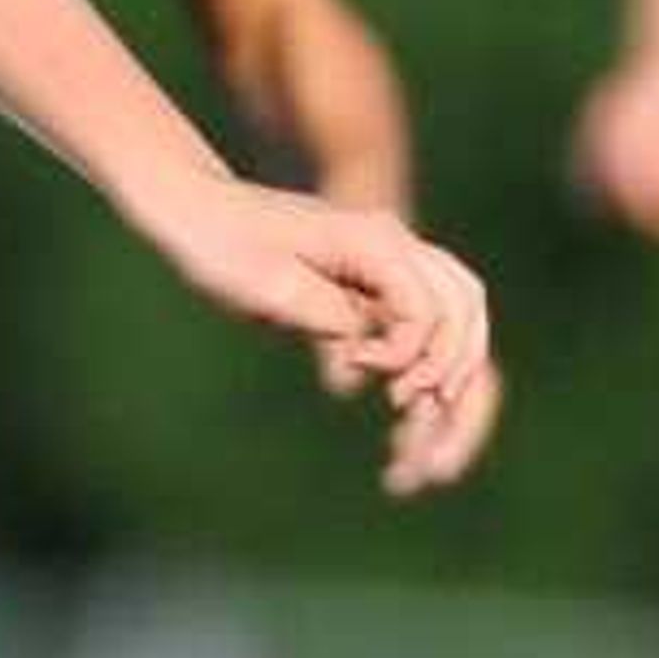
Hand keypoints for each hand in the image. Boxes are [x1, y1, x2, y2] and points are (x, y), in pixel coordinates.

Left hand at [130, 164, 498, 495]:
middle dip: (456, 374)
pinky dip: (425, 369)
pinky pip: (423, 326)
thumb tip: (373, 348)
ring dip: (452, 375)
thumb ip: (330, 315)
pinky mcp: (371, 285)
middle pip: (465, 309)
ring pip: (456, 317)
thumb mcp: (267, 286)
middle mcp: (393, 246)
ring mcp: (387, 263)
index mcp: (375, 240)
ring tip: (426, 448)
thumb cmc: (219, 244)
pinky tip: (404, 422)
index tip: (364, 374)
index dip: (408, 356)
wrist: (193, 210)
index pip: (430, 310)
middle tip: (415, 422)